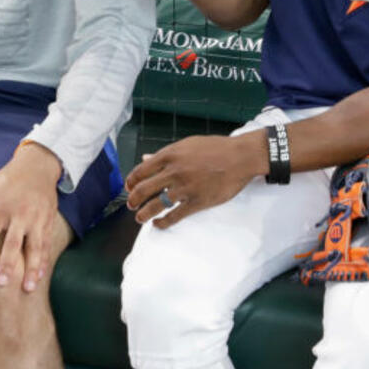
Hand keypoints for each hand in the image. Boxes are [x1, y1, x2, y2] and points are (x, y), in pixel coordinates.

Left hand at [0, 143, 62, 291]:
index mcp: (1, 208)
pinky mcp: (48, 222)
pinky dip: (44, 261)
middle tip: (1, 284)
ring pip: (34, 248)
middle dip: (7, 265)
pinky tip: (41, 276)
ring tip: (29, 288)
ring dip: (32, 269)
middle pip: (12, 244)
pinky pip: (46, 245)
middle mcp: (20, 215)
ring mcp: (36, 220)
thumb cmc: (8, 180)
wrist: (37, 167)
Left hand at [125, 131, 266, 227]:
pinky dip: (163, 222)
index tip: (128, 187)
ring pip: (156, 204)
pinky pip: (175, 215)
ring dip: (144, 214)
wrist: (240, 157)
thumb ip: (165, 154)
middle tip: (131, 205)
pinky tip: (159, 224)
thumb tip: (146, 158)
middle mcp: (174, 172)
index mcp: (169, 155)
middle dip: (133, 199)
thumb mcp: (187, 145)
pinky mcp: (197, 202)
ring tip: (139, 218)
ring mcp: (185, 188)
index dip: (131, 181)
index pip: (141, 170)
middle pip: (144, 189)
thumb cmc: (216, 148)